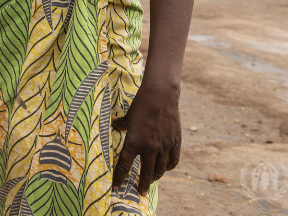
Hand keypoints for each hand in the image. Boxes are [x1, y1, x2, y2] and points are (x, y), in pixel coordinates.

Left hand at [111, 82, 180, 196]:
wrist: (160, 95)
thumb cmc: (141, 104)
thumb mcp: (128, 115)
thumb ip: (120, 123)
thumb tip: (112, 122)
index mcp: (134, 141)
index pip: (124, 166)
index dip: (119, 178)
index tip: (116, 188)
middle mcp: (149, 147)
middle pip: (146, 173)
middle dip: (143, 185)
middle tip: (141, 192)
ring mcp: (163, 146)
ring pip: (160, 169)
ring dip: (156, 177)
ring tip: (152, 180)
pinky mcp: (175, 142)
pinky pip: (173, 161)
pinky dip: (168, 167)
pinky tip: (165, 168)